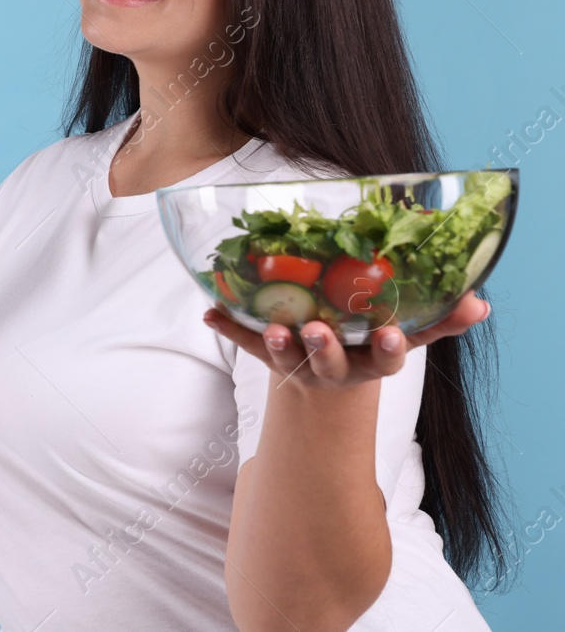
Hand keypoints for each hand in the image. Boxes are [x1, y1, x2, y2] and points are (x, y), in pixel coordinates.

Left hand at [202, 291, 492, 390]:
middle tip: (317, 331)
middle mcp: (335, 368)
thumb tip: (480, 303)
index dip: (387, 350)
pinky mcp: (270, 356)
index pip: (384, 359)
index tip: (388, 336)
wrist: (328, 386)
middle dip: (325, 348)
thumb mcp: (406, 337)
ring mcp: (300, 365)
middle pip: (330, 363)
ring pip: (289, 358)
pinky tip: (209, 313)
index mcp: (370, 362)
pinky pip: (247, 342)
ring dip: (280, 343)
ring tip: (274, 326)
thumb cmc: (371, 346)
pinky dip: (228, 328)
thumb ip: (442, 320)